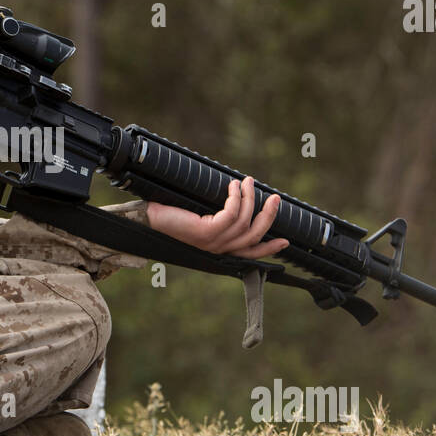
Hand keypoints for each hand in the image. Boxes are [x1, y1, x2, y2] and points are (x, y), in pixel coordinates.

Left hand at [145, 175, 289, 258]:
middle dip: (268, 216)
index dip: (269, 248)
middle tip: (275, 198)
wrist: (149, 220)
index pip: (249, 253)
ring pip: (244, 222)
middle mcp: (218, 249)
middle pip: (254, 236)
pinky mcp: (206, 232)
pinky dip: (236, 197)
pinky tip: (233, 186)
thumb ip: (219, 218)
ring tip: (249, 182)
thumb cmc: (172, 217)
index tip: (286, 241)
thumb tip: (238, 199)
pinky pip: (231, 213)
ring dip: (250, 199)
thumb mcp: (201, 219)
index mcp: (219, 249)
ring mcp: (213, 242)